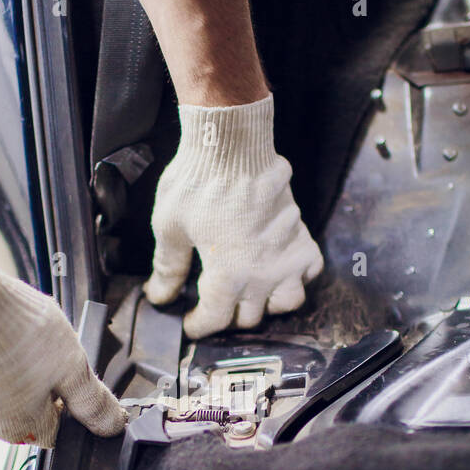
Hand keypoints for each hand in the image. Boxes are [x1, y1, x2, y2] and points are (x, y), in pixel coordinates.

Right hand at [0, 263, 126, 445]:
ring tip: (18, 338)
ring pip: (2, 392)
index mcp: (20, 428)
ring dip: (15, 371)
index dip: (69, 401)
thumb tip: (111, 426)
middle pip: (29, 411)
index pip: (58, 429)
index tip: (67, 372)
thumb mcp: (71, 366)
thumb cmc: (13, 329)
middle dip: (41, 383)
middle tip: (44, 349)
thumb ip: (92, 402)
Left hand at [144, 94, 323, 338]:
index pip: (215, 319)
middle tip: (214, 301)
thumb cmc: (198, 182)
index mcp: (228, 275)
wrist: (233, 144)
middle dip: (228, 316)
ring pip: (286, 302)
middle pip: (249, 317)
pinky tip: (278, 267)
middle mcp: (262, 273)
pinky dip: (297, 277)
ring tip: (250, 291)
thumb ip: (168, 268)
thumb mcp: (169, 227)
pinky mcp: (302, 237)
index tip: (188, 321)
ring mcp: (286, 256)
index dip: (197, 324)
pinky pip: (310, 271)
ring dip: (267, 303)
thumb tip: (160, 295)